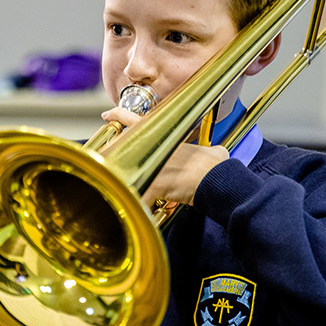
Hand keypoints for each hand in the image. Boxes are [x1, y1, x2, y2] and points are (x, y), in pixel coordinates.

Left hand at [101, 107, 228, 205]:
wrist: (218, 178)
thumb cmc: (216, 166)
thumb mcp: (211, 151)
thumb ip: (207, 151)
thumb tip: (218, 154)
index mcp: (164, 136)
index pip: (134, 119)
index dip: (118, 114)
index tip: (107, 114)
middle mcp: (154, 147)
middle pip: (120, 147)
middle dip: (114, 154)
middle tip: (112, 160)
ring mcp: (151, 165)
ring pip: (123, 170)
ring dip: (121, 179)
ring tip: (121, 185)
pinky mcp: (154, 184)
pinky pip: (138, 196)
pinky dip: (138, 205)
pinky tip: (137, 210)